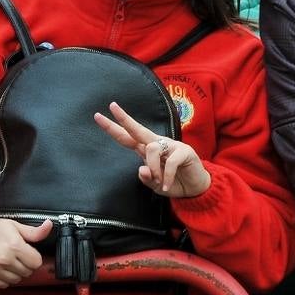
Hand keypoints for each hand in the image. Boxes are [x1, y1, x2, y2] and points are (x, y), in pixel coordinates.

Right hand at [0, 212, 51, 287]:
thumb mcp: (14, 226)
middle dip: (25, 264)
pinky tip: (0, 267)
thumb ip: (34, 232)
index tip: (27, 252)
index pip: (36, 263)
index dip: (34, 257)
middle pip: (27, 272)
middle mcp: (4, 259)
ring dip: (15, 272)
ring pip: (17, 280)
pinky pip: (3, 285)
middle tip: (17, 255)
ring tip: (8, 261)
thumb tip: (49, 226)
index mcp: (14, 246)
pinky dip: (4, 278)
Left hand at [94, 101, 210, 197]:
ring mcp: (172, 146)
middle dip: (124, 119)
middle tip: (112, 106)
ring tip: (158, 182)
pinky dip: (166, 176)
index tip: (98, 116)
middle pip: (138, 129)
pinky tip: (166, 185)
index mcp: (147, 150)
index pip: (127, 137)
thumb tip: (141, 169)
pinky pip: (169, 161)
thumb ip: (147, 179)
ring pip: (151, 148)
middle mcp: (157, 144)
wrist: (196, 189)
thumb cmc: (173, 183)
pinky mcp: (184, 152)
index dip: (113, 128)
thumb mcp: (155, 185)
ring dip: (152, 168)